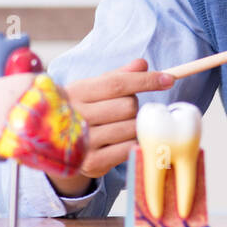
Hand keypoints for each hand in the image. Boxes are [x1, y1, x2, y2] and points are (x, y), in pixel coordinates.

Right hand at [47, 59, 174, 197]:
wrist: (57, 145)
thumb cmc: (82, 109)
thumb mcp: (94, 89)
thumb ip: (118, 76)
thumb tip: (142, 64)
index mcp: (77, 91)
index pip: (117, 83)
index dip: (146, 80)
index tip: (168, 79)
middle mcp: (77, 116)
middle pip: (127, 106)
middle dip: (134, 106)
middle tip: (123, 110)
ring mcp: (84, 141)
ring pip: (131, 128)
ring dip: (135, 125)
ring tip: (121, 125)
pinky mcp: (92, 163)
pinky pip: (128, 148)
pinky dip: (133, 142)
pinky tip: (124, 139)